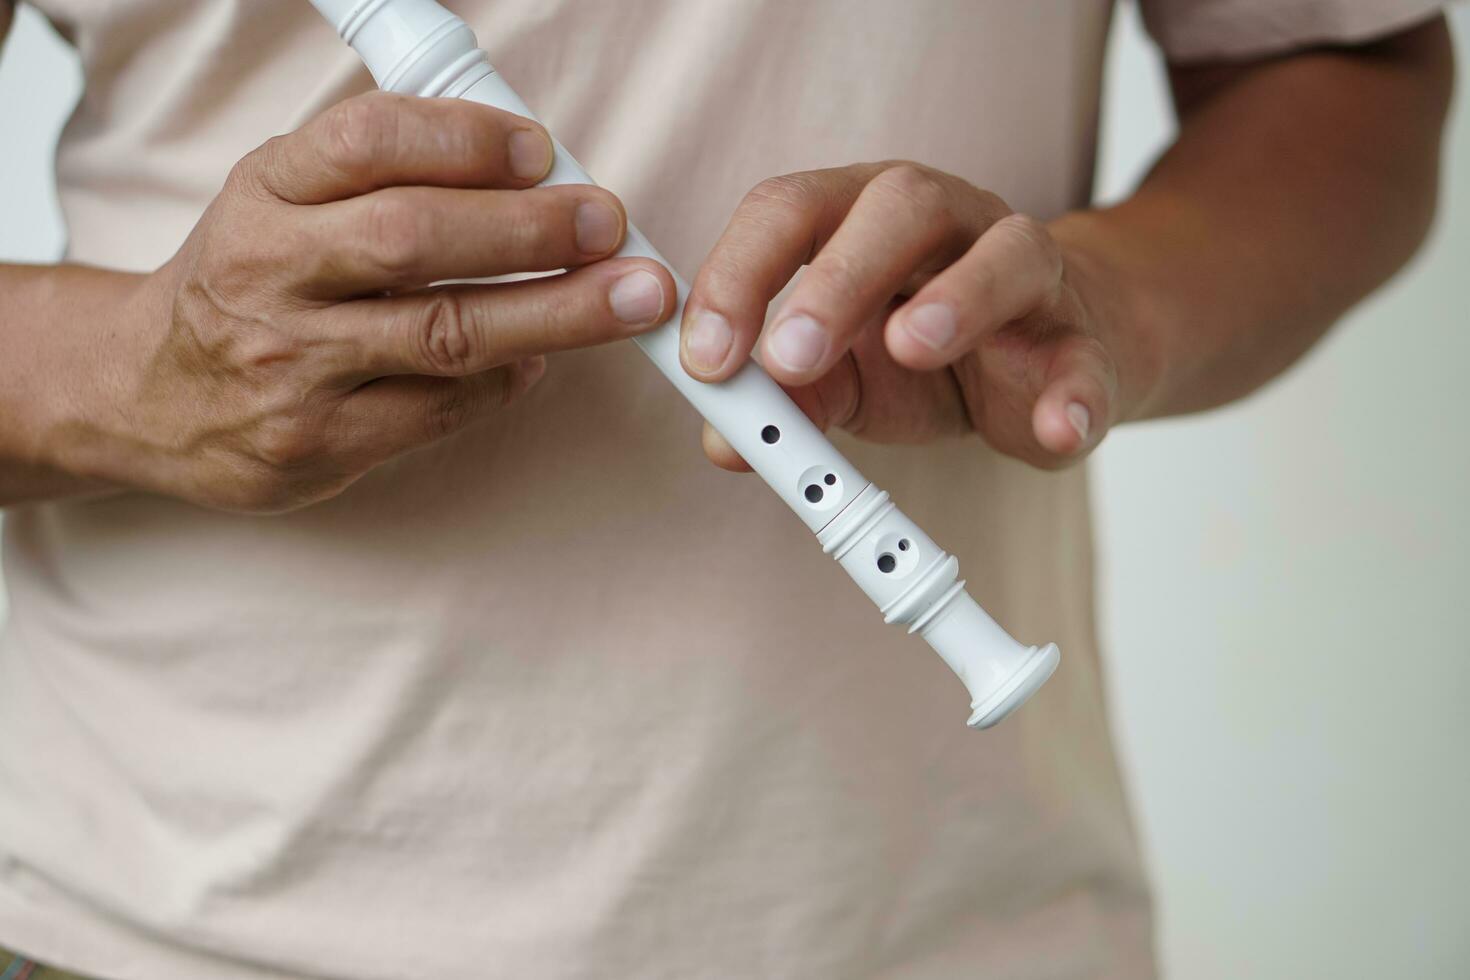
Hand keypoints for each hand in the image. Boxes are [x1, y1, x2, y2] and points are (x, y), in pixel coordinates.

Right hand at [85, 93, 674, 511]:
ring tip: (633, 299)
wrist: (144, 395)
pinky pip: (440, 410)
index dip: (465, 139)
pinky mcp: (317, 442)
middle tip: (611, 224)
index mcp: (263, 193)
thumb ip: (381, 177)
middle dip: (531, 228)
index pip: (366, 141)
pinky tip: (544, 359)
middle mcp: (269, 274)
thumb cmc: (249, 283)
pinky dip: (506, 382)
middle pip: (415, 239)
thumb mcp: (282, 201)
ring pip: (443, 334)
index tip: (542, 149)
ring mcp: (291, 366)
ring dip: (556, 312)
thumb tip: (534, 173)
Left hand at [679, 162, 1148, 470]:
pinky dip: (1073, 393)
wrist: (1047, 359)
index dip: (739, 274)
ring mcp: (1027, 273)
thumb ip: (785, 397)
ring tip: (913, 347)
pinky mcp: (1084, 341)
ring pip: (1009, 253)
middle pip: (899, 206)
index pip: (791, 209)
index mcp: (863, 215)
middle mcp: (949, 221)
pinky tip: (1054, 424)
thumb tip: (720, 440)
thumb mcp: (842, 372)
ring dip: (959, 297)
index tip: (704, 359)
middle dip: (836, 280)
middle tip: (789, 358)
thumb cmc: (920, 350)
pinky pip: (1087, 358)